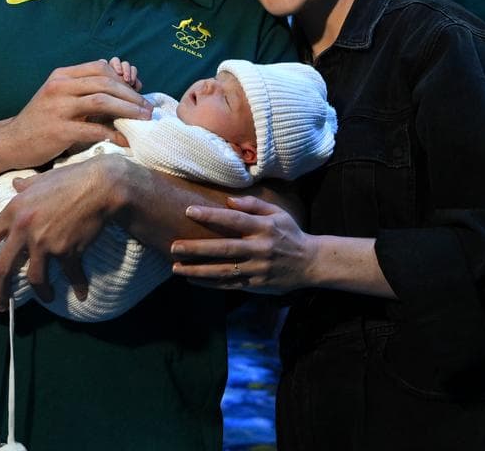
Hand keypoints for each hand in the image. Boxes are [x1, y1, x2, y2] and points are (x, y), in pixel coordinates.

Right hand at [0, 60, 151, 168]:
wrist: (11, 142)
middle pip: (105, 83)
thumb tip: (118, 83)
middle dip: (132, 95)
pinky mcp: (58, 131)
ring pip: (102, 101)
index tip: (137, 93)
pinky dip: (113, 134)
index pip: (101, 68)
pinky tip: (125, 141)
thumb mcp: (58, 96)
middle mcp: (59, 87)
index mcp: (61, 76)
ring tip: (143, 119)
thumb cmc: (40, 120)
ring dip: (128, 110)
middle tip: (148, 108)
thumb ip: (83, 88)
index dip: (123, 79)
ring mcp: (58, 108)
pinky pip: (93, 130)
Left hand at [0, 154, 125, 309]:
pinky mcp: (66, 251)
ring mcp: (45, 242)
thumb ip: (25, 186)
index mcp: (13, 211)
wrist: (100, 186)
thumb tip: (15, 183)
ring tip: (47, 297)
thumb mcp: (41, 180)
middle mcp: (24, 229)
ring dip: (41, 292)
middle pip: (3, 267)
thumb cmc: (70, 179)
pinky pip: (70, 274)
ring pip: (34, 278)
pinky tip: (82, 292)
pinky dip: (78, 285)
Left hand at [170, 195, 315, 293]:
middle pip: (224, 248)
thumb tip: (227, 199)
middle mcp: (260, 249)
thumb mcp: (277, 213)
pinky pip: (229, 285)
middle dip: (197, 248)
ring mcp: (257, 269)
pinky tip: (192, 281)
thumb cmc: (289, 234)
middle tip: (174, 246)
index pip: (234, 219)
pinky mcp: (256, 285)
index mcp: (264, 228)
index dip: (211, 215)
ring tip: (176, 268)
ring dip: (198, 271)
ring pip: (223, 271)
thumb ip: (253, 205)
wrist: (310, 263)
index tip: (189, 211)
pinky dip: (210, 284)